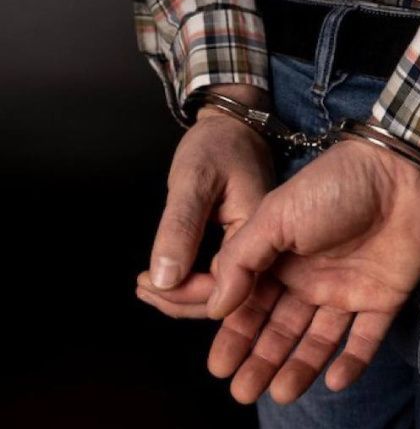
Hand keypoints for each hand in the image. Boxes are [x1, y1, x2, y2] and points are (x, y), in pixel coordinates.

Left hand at [143, 85, 273, 290]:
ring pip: (223, 290)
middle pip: (228, 296)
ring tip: (147, 288)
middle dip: (181, 301)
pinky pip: (220, 275)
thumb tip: (165, 280)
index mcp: (260, 232)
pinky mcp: (242, 245)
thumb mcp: (192, 181)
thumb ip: (180, 229)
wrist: (233, 127)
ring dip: (183, 296)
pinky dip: (190, 281)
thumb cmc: (216, 145)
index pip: (227, 285)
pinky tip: (165, 279)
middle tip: (142, 289)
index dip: (187, 294)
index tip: (150, 285)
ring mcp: (256, 248)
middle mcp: (266, 247)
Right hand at [207, 138, 419, 403]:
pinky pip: (366, 338)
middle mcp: (311, 279)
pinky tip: (334, 382)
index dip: (235, 336)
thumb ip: (241, 259)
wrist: (400, 173)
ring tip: (281, 395)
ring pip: (319, 340)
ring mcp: (348, 290)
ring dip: (300, 367)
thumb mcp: (275, 216)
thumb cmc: (333, 187)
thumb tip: (215, 307)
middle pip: (281, 330)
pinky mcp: (384, 298)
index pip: (252, 306)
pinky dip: (352, 361)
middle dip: (261, 361)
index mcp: (281, 258)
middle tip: (243, 393)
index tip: (218, 368)